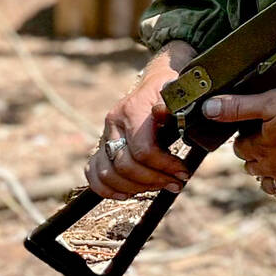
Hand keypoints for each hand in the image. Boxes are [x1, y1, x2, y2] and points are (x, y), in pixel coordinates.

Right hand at [86, 41, 194, 199]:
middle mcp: (114, 122)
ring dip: (135, 187)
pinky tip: (126, 194)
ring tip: (160, 186)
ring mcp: (105, 133)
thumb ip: (173, 106)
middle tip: (176, 183)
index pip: (143, 150)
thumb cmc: (174, 90)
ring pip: (108, 173)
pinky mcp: (103, 144)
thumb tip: (162, 113)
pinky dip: (106, 187)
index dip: (164, 166)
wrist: (158, 81)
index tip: (183, 173)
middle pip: (125, 165)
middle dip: (153, 179)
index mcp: (133, 109)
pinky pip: (93, 171)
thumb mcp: (181, 94)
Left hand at [205, 89, 275, 205]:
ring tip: (275, 162)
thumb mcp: (275, 101)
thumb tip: (207, 109)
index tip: (253, 129)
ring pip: (267, 184)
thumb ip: (240, 106)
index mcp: (260, 147)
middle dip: (253, 155)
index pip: (240, 146)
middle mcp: (271, 168)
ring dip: (267, 174)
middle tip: (265, 143)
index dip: (244, 136)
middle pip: (251, 166)